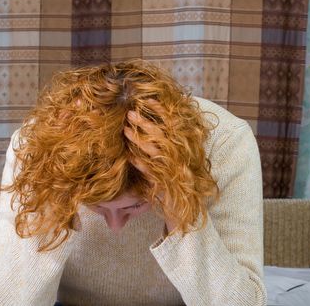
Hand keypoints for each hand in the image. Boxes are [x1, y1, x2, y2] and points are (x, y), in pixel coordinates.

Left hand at [123, 100, 176, 233]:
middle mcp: (181, 155)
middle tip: (129, 113)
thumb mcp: (172, 157)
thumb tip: (147, 121)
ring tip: (125, 131)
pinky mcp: (166, 183)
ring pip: (155, 150)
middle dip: (144, 122)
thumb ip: (164, 141)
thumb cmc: (175, 178)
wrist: (184, 208)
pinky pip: (152, 171)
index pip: (172, 122)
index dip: (160, 111)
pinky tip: (130, 158)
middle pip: (161, 134)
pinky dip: (141, 164)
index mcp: (183, 145)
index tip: (147, 100)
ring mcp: (174, 169)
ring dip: (139, 140)